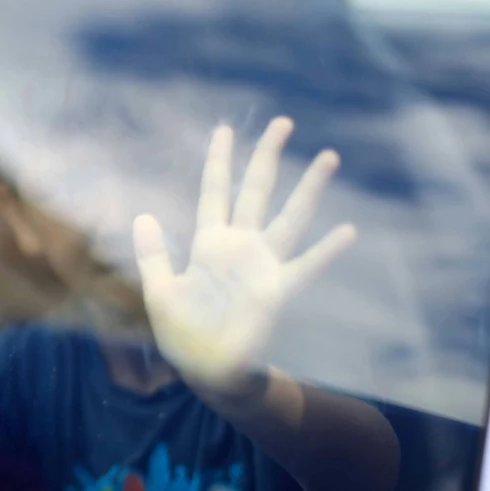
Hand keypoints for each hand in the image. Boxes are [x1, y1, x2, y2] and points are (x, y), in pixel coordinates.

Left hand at [132, 117, 355, 394]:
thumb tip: (142, 216)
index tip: (224, 128)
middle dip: (267, 157)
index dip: (218, 161)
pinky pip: (305, 266)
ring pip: (289, 217)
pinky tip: (347, 230)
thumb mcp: (160, 290)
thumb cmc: (182, 333)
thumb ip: (153, 254)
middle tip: (283, 121)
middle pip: (255, 191)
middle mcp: (239, 247)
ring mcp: (261, 266)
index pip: (214, 192)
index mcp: (208, 244)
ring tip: (327, 156)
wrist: (205, 368)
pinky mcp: (276, 291)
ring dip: (308, 189)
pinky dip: (326, 251)